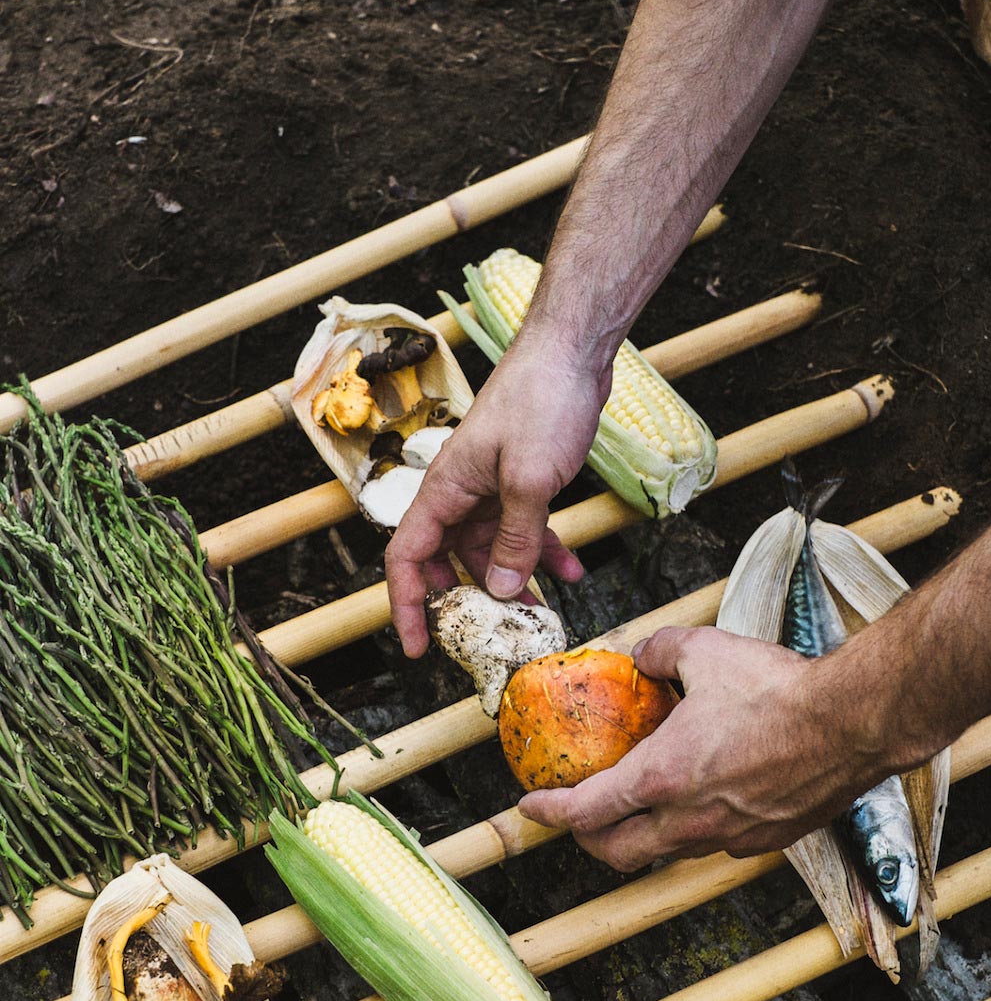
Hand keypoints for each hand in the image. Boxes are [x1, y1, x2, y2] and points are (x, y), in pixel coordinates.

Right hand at [385, 334, 609, 656]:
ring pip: (492, 551)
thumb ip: (516, 539)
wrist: (572, 351)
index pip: (407, 559)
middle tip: (490, 640)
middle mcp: (460, 493)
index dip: (408, 607)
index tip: (420, 649)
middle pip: (448, 562)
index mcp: (444, 490)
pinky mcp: (521, 481)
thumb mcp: (529, 480)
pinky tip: (571, 573)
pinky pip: (524, 530)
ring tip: (542, 618)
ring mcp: (491, 487)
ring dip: (515, 584)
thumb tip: (502, 591)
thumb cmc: (542, 400)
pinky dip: (544, 553)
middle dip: (469, 604)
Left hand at [518, 624, 882, 870]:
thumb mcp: (705, 651)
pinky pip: (713, 846)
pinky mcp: (765, 840)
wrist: (854, 723)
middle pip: (617, 853)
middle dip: (587, 840)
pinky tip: (701, 804)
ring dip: (641, 838)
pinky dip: (691, 831)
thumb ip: (660, 651)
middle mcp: (689, 820)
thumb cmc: (780, 690)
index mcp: (662, 778)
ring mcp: (728, 837)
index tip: (531, 806)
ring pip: (666, 854)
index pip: (586, 810)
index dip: (549, 811)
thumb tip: (641, 655)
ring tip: (636, 813)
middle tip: (578, 820)